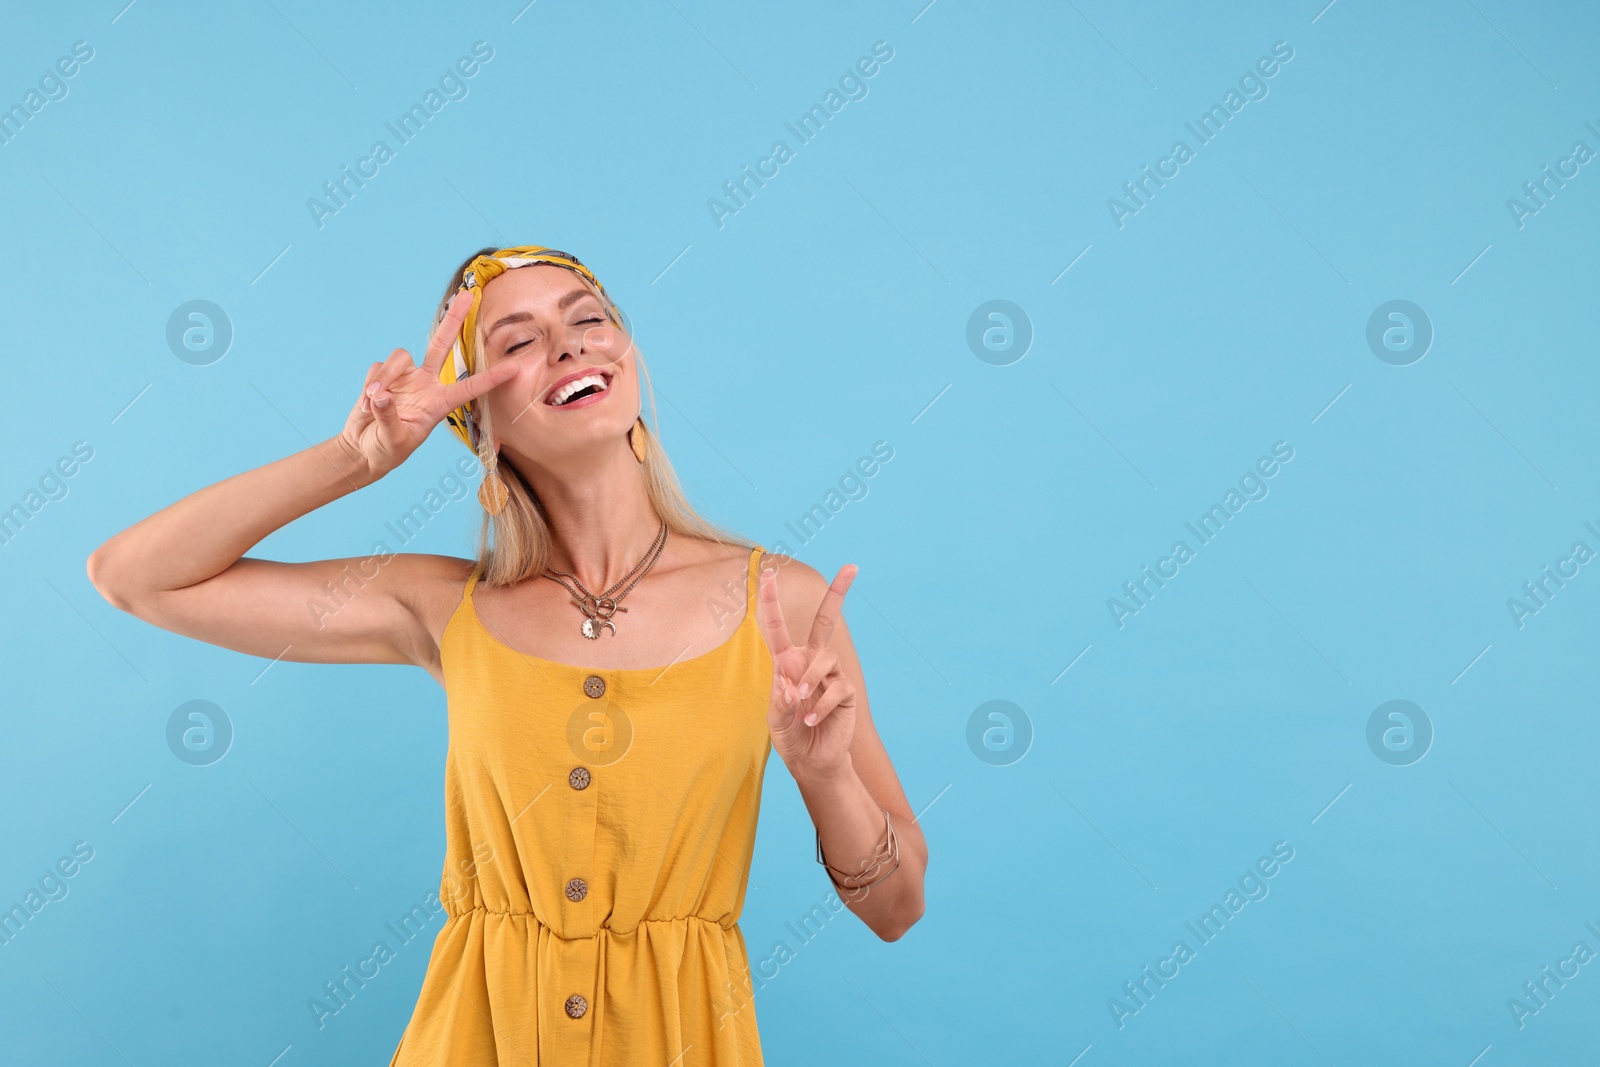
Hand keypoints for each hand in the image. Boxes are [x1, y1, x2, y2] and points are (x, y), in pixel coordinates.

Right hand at [338, 291, 520, 481]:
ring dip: (385, 378)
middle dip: (454, 319)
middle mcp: (426, 384)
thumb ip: (389, 417)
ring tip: (374, 404)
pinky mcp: (383, 375)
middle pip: (442, 344)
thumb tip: (382, 395)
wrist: (364, 449)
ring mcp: (405, 378)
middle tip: (468, 295)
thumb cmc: (386, 450)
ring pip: (400, 357)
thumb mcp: (392, 441)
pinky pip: (378, 369)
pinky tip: (367, 406)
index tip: (515, 367)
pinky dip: (371, 386)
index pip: (470, 388)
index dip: (492, 378)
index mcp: (440, 403)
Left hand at [755, 561, 859, 781]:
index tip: (768, 573)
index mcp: (786, 661)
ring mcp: (830, 674)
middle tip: (852, 568)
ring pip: (825, 658)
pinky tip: (811, 720)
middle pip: (827, 620)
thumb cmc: (790, 735)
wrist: (812, 760)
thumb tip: (794, 687)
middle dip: (839, 593)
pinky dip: (820, 704)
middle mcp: (810, 661)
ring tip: (801, 702)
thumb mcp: (775, 719)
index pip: (777, 626)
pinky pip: (836, 686)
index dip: (771, 600)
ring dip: (811, 678)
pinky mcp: (845, 691)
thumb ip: (780, 701)